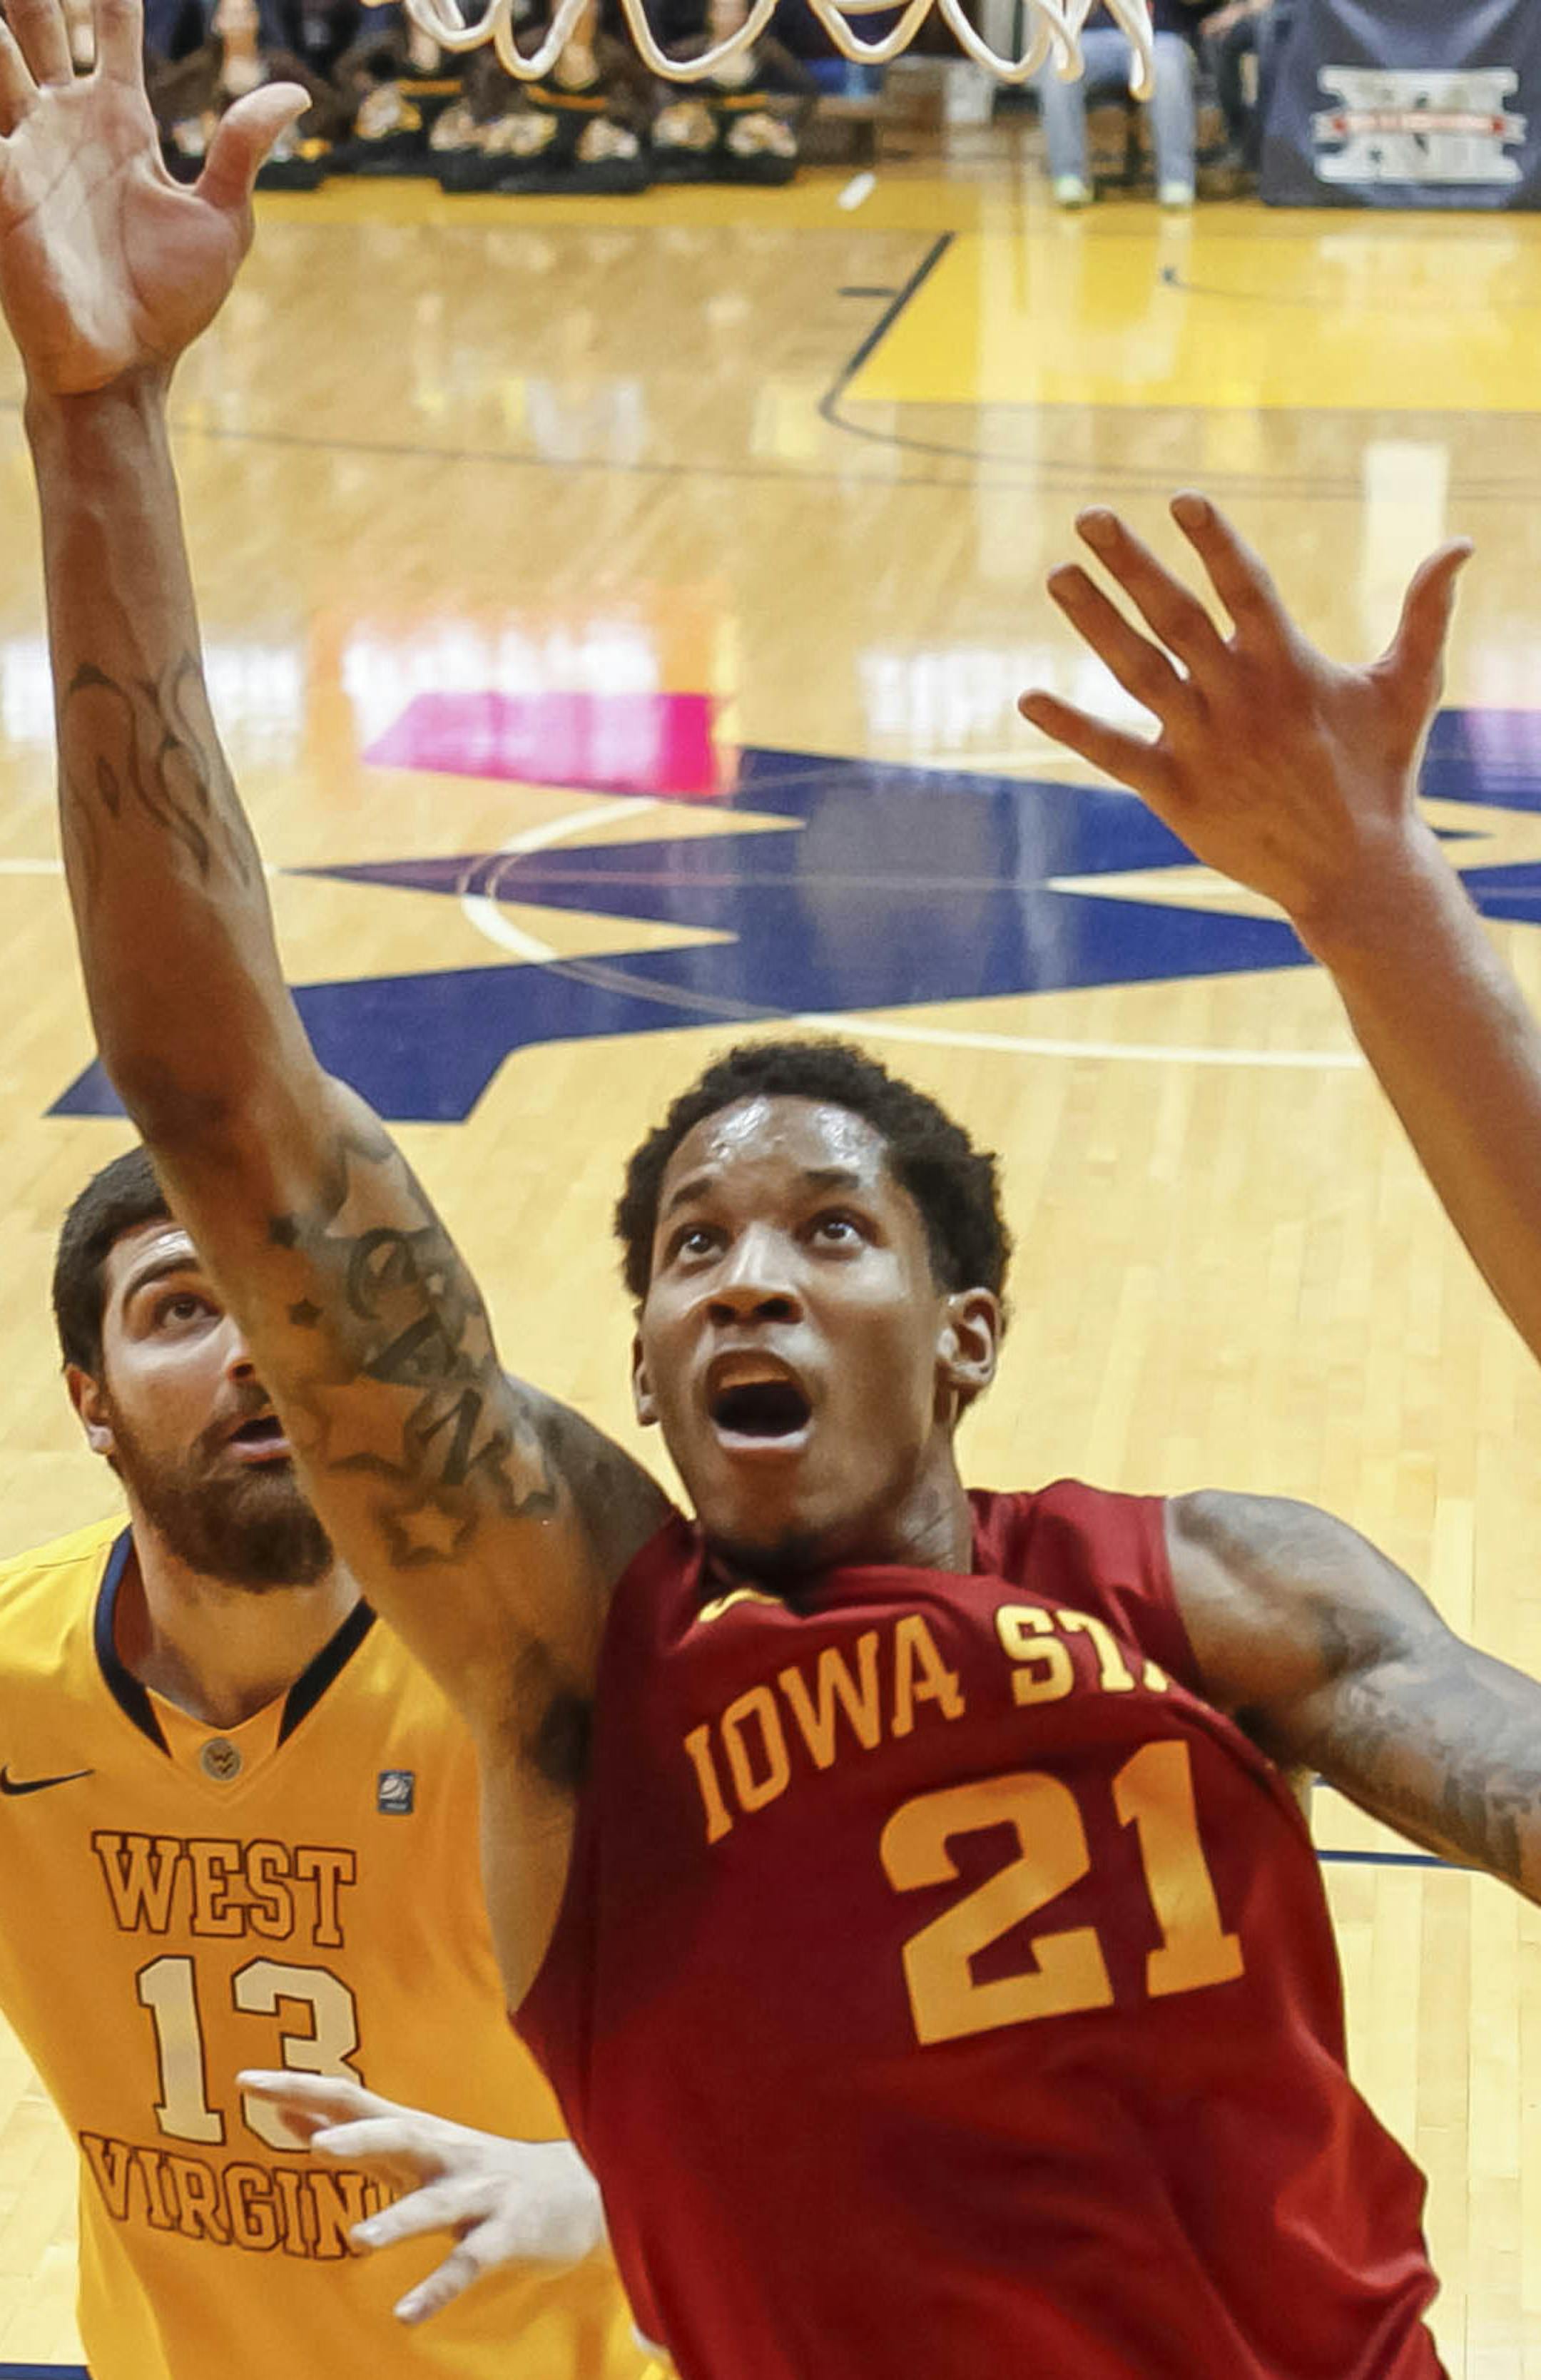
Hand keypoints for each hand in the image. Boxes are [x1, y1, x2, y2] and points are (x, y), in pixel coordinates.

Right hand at [0, 0, 305, 391]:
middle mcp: (67, 124)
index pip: (112, 26)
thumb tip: (298, 93)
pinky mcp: (2, 190)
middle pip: (42, 24)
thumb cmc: (171, 303)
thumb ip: (243, 149)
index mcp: (119, 120)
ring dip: (0, 33)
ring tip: (4, 4)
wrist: (127, 369)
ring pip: (0, 61)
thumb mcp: (224, 220)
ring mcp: (27, 151)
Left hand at [238, 2071, 606, 2323]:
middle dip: (358, 2138)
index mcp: (417, 2131)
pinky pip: (468, 2262)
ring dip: (398, 2219)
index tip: (246, 2080)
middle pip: (398, 2134)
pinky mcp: (505, 2232)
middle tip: (314, 2146)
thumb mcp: (414, 2146)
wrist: (577, 2188)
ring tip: (358, 2240)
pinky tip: (406, 2315)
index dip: (300, 2088)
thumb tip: (286, 2115)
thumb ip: (352, 2134)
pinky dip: (438, 2288)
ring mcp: (478, 2190)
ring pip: (435, 2203)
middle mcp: (444, 2152)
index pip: (350, 2100)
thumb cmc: (476, 2168)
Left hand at [1018, 495, 1471, 947]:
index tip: (1181, 498)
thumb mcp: (1409, 687)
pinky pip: (1112, 753)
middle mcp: (1241, 698)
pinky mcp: (1175, 791)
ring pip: (1137, 671)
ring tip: (1058, 574)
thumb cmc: (1382, 773)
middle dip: (1132, 563)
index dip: (1215, 541)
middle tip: (1090, 515)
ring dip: (1094, 622)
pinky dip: (1070, 727)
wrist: (1356, 871)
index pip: (1245, 587)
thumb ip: (1426, 612)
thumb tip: (1464, 543)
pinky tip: (1027, 698)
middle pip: (1176, 617)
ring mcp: (1204, 745)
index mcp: (1290, 666)